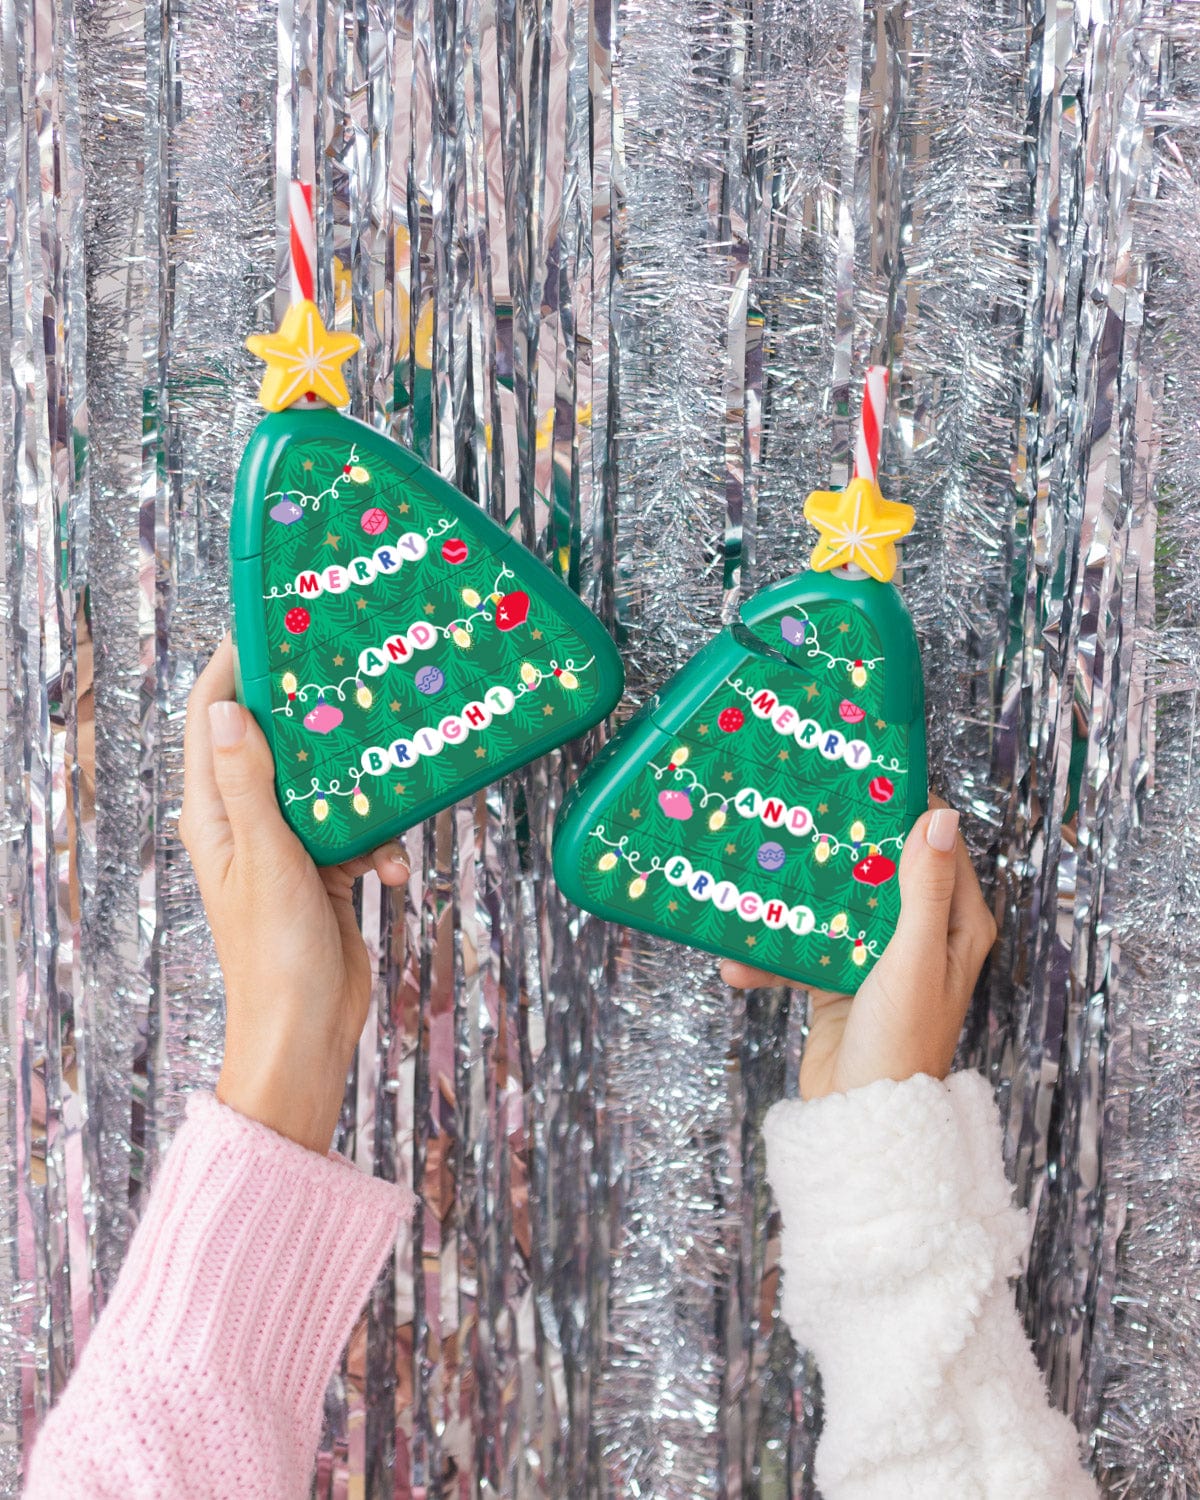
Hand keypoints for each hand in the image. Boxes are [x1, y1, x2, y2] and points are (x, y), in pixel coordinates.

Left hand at [180, 636, 410, 1152]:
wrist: (308, 1029)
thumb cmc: (274, 954)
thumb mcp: (267, 859)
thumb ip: (250, 785)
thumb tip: (233, 710)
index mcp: (214, 813)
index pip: (213, 719)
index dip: (234, 667)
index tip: (271, 623)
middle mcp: (247, 820)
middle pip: (277, 742)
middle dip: (314, 715)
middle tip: (353, 676)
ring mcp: (288, 844)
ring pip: (327, 783)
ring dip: (361, 786)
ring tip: (390, 777)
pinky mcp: (326, 869)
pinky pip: (358, 829)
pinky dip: (381, 842)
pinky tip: (393, 870)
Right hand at [721, 800, 995, 1100]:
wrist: (860, 1120)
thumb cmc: (902, 1042)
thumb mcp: (914, 959)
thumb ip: (923, 890)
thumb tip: (941, 817)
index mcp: (957, 925)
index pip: (936, 849)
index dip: (904, 813)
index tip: (862, 781)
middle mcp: (921, 936)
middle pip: (878, 871)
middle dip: (839, 848)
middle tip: (798, 816)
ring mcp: (876, 958)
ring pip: (834, 907)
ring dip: (793, 902)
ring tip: (754, 883)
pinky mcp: (837, 981)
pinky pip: (801, 951)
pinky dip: (771, 954)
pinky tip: (737, 958)